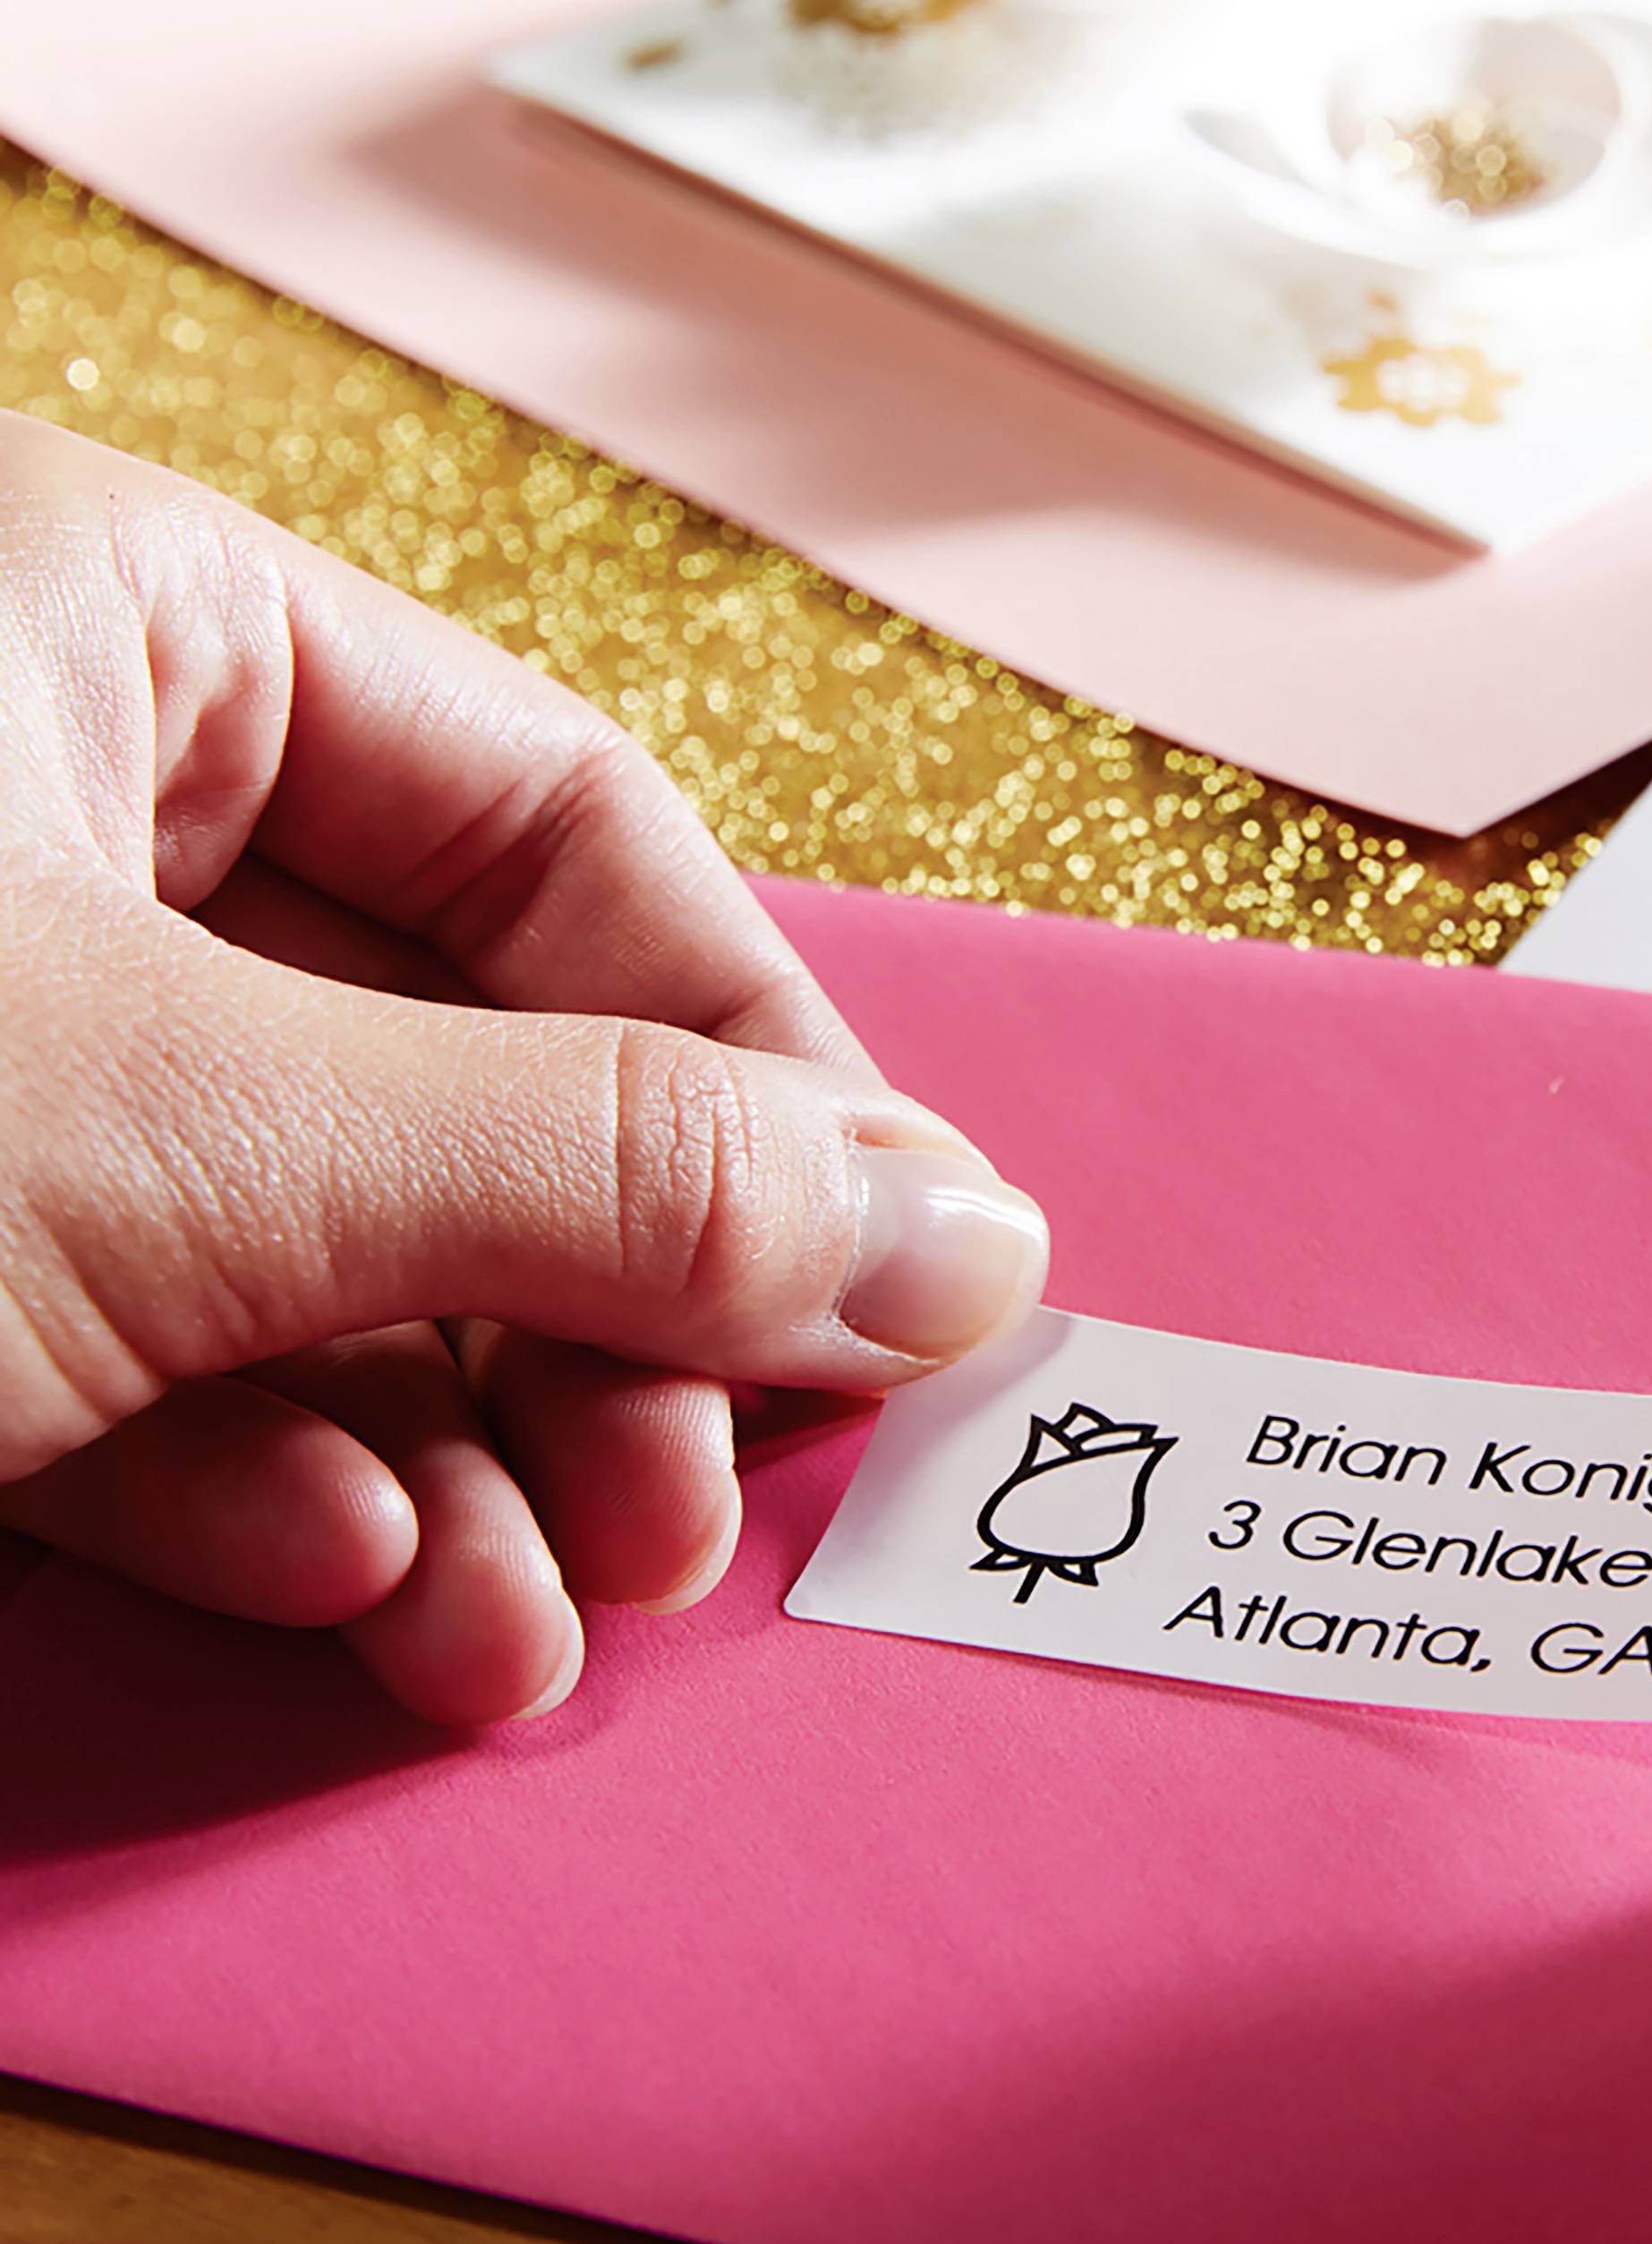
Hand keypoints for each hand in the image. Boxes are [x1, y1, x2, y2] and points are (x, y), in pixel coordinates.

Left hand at [0, 412, 1046, 1722]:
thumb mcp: (192, 1131)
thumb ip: (604, 1176)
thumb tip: (966, 1244)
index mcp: (105, 619)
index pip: (565, 822)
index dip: (762, 1060)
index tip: (886, 1269)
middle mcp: (31, 798)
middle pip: (453, 1055)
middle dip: (593, 1318)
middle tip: (694, 1506)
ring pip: (302, 1235)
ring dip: (453, 1460)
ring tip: (537, 1624)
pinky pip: (121, 1341)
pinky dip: (252, 1491)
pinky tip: (347, 1593)